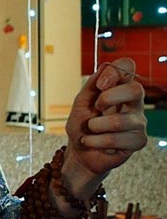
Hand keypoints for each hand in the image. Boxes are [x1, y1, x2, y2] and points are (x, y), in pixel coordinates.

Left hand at [63, 57, 146, 189]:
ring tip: (90, 129)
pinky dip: (96, 141)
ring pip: (120, 120)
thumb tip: (104, 67)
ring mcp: (138, 122)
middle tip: (96, 108)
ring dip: (95, 126)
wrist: (79, 152)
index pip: (128, 67)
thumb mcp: (81, 102)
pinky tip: (92, 142)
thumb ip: (92, 85)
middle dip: (109, 98)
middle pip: (135, 89)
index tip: (101, 85)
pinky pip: (116, 139)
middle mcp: (134, 103)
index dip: (115, 72)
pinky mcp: (138, 141)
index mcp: (119, 88)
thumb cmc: (81, 125)